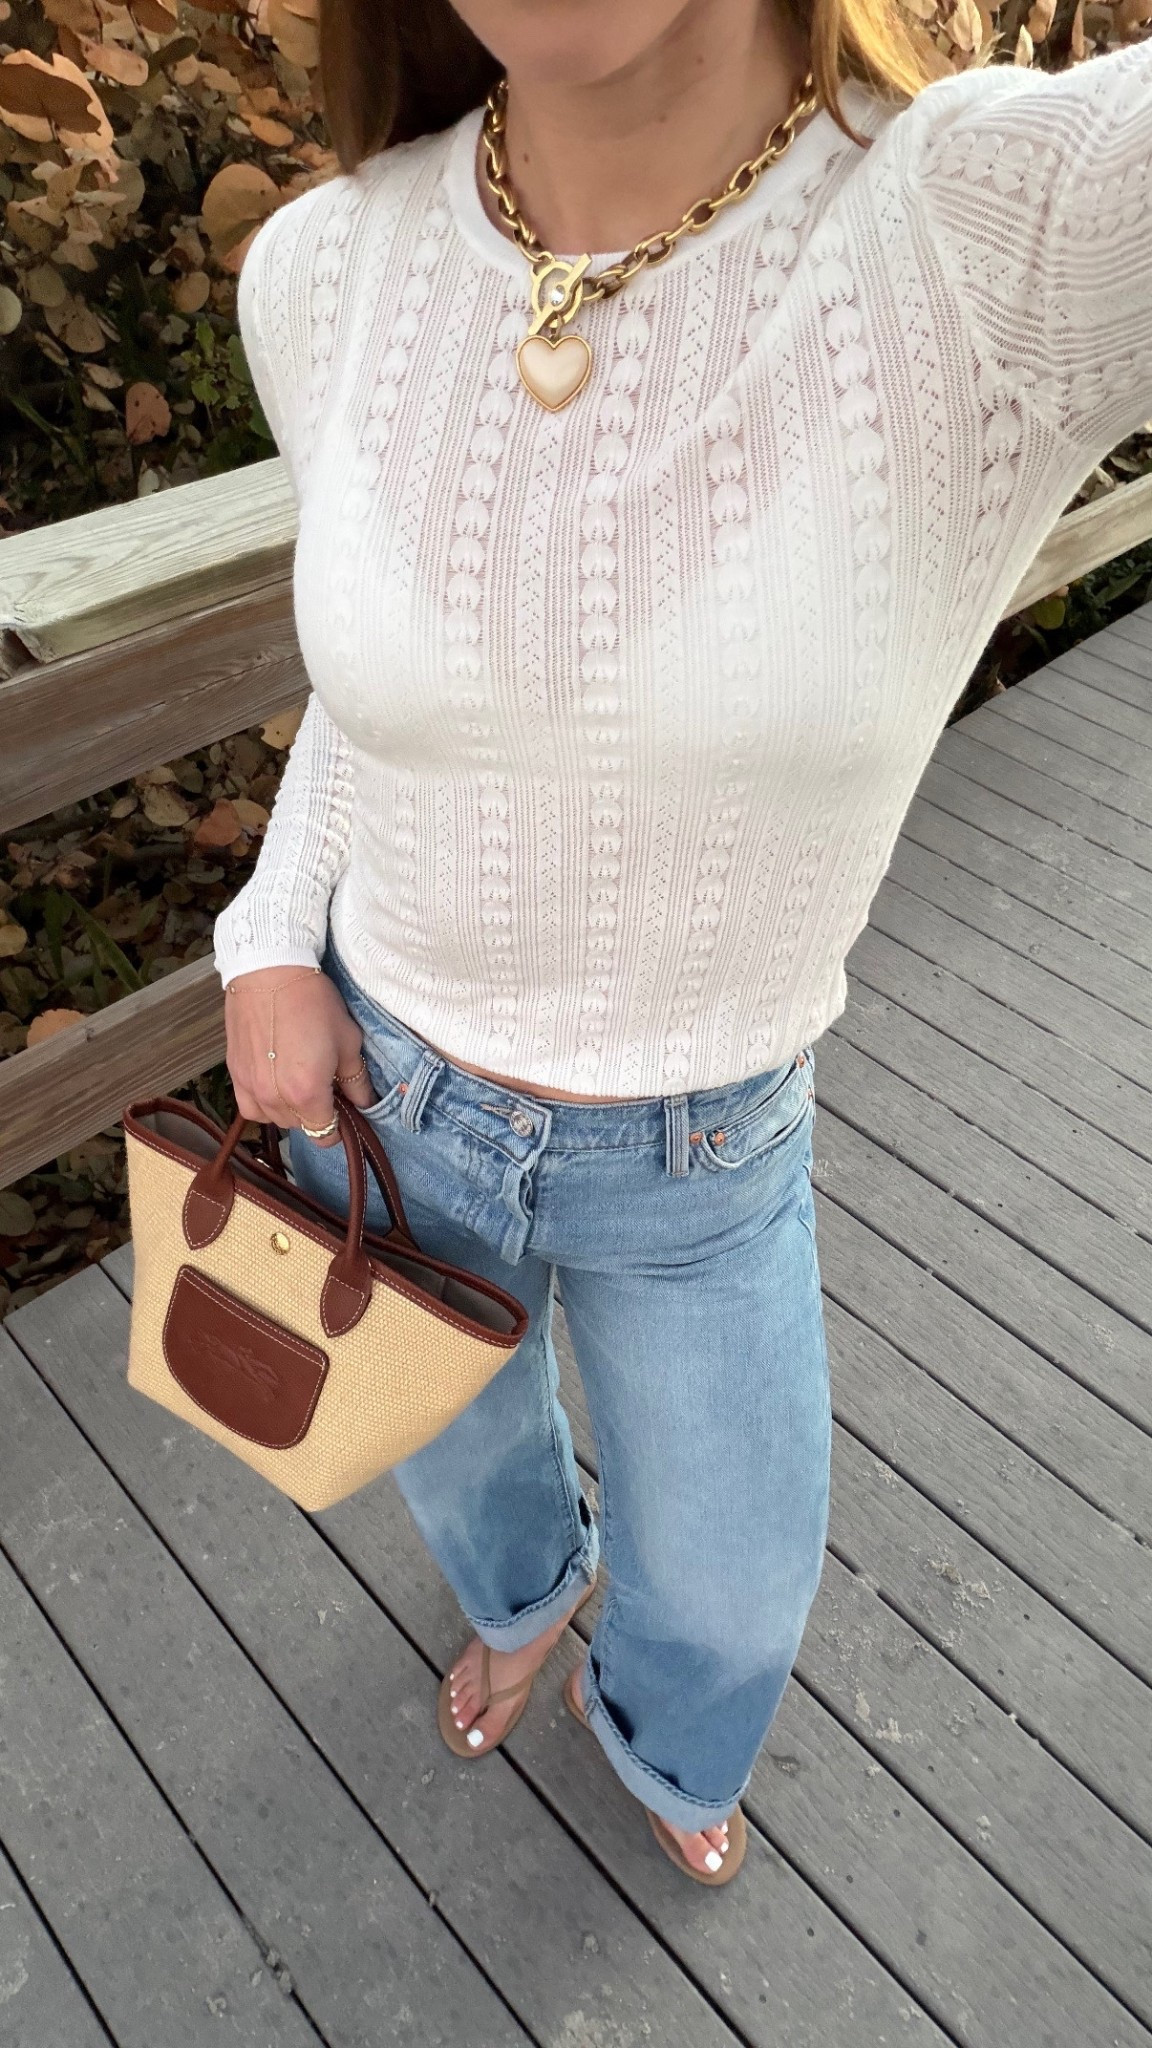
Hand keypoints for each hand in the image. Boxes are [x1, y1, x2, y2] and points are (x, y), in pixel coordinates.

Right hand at [224, 966, 378, 1147]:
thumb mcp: (347, 1039)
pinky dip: (263, 1104)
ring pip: (274, 1119)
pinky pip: (249, 1107)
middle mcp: (275, 1098)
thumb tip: (364, 1103)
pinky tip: (274, 1085)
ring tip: (298, 1082)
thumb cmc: (312, 1002)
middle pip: (300, 1128)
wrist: (268, 972)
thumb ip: (357, 1080)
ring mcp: (251, 1088)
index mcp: (308, 1093)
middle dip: (315, 1114)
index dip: (338, 1127)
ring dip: (289, 1110)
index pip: (324, 1135)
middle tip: (324, 1085)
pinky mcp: (234, 1074)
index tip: (344, 1109)